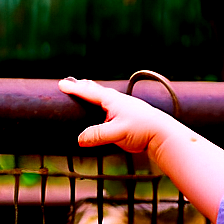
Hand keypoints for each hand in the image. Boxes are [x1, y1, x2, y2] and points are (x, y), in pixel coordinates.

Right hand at [59, 78, 175, 153]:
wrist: (163, 133)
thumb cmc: (142, 128)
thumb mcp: (117, 133)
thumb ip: (97, 135)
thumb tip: (79, 139)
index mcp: (112, 100)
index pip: (89, 92)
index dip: (74, 89)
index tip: (61, 84)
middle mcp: (116, 101)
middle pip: (95, 91)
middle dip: (82, 87)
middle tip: (70, 83)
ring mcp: (122, 108)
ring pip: (103, 99)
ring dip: (92, 96)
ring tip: (83, 93)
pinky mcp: (126, 118)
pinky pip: (109, 110)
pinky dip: (101, 107)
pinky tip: (101, 112)